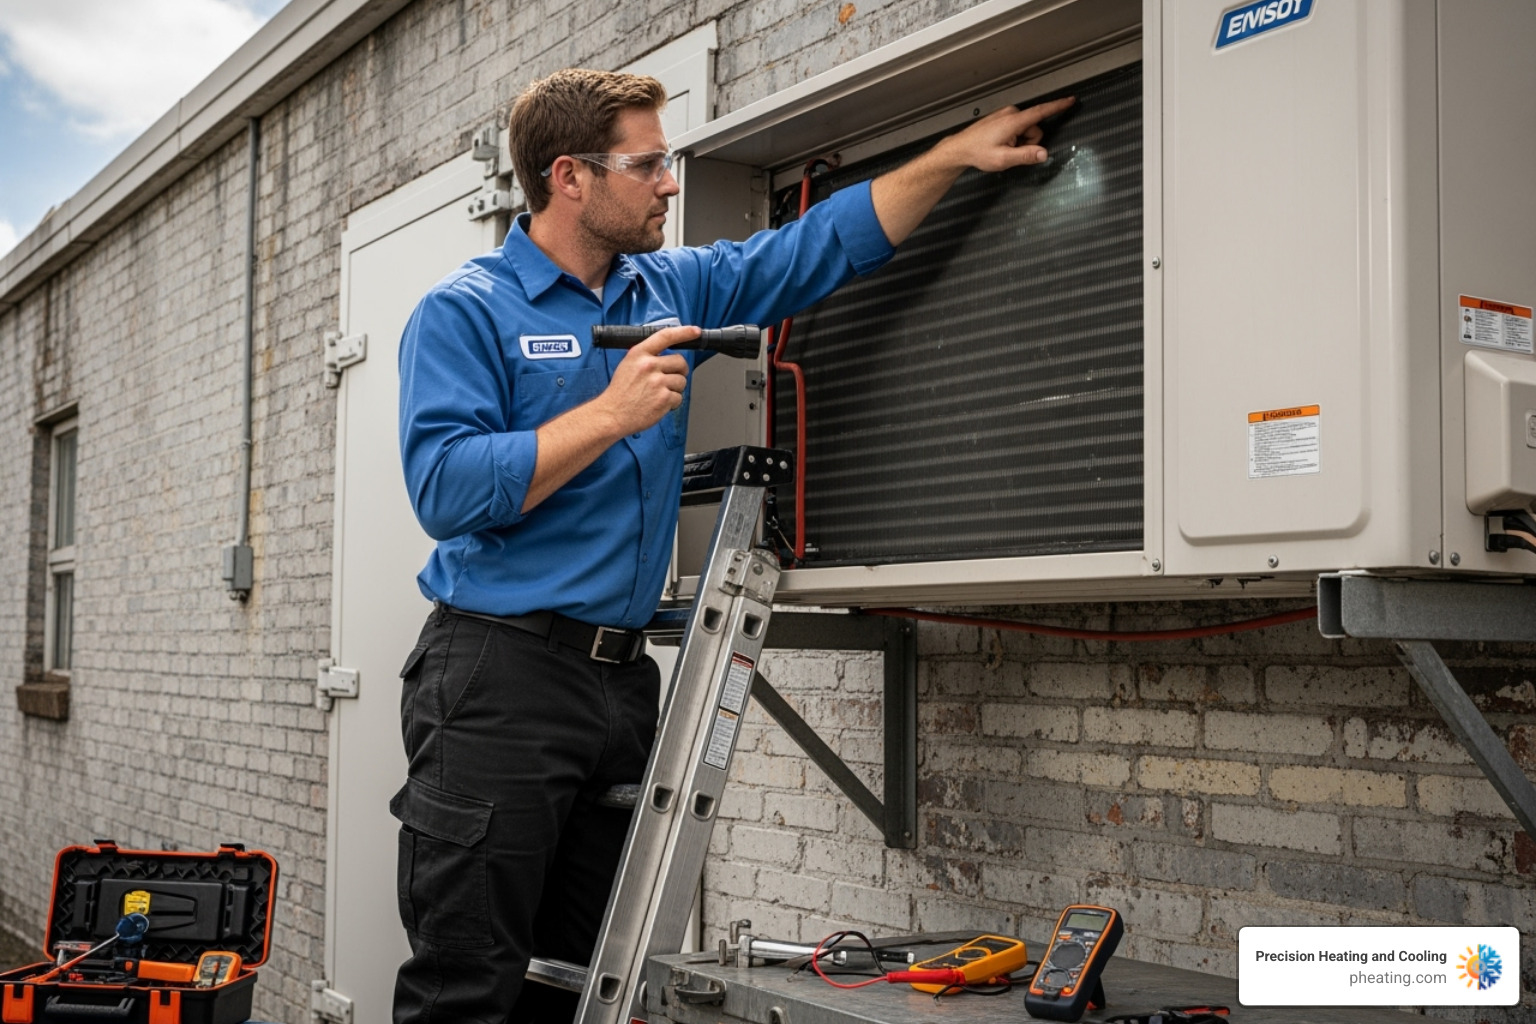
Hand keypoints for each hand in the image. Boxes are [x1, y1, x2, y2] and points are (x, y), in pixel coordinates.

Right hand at [598, 325, 696, 435]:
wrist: (612, 414)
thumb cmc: (620, 393)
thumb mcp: (627, 365)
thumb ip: (645, 357)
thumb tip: (663, 354)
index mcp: (638, 354)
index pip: (665, 336)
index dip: (684, 332)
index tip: (694, 331)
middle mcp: (649, 366)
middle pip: (680, 361)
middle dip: (680, 370)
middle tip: (670, 378)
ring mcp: (657, 382)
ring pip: (681, 381)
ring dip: (674, 389)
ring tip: (658, 394)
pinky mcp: (664, 398)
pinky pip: (679, 397)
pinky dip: (672, 403)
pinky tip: (658, 404)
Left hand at [941, 96, 1075, 172]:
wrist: (960, 148)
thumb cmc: (978, 152)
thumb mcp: (1003, 159)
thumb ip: (1025, 156)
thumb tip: (1043, 154)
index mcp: (1013, 121)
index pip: (1041, 112)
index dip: (1058, 106)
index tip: (1070, 100)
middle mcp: (1011, 114)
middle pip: (1035, 128)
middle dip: (1029, 142)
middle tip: (1012, 152)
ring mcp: (1006, 115)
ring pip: (1026, 130)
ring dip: (1020, 142)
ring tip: (1004, 148)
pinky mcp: (1003, 118)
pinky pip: (1018, 129)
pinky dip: (1013, 139)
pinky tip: (1000, 144)